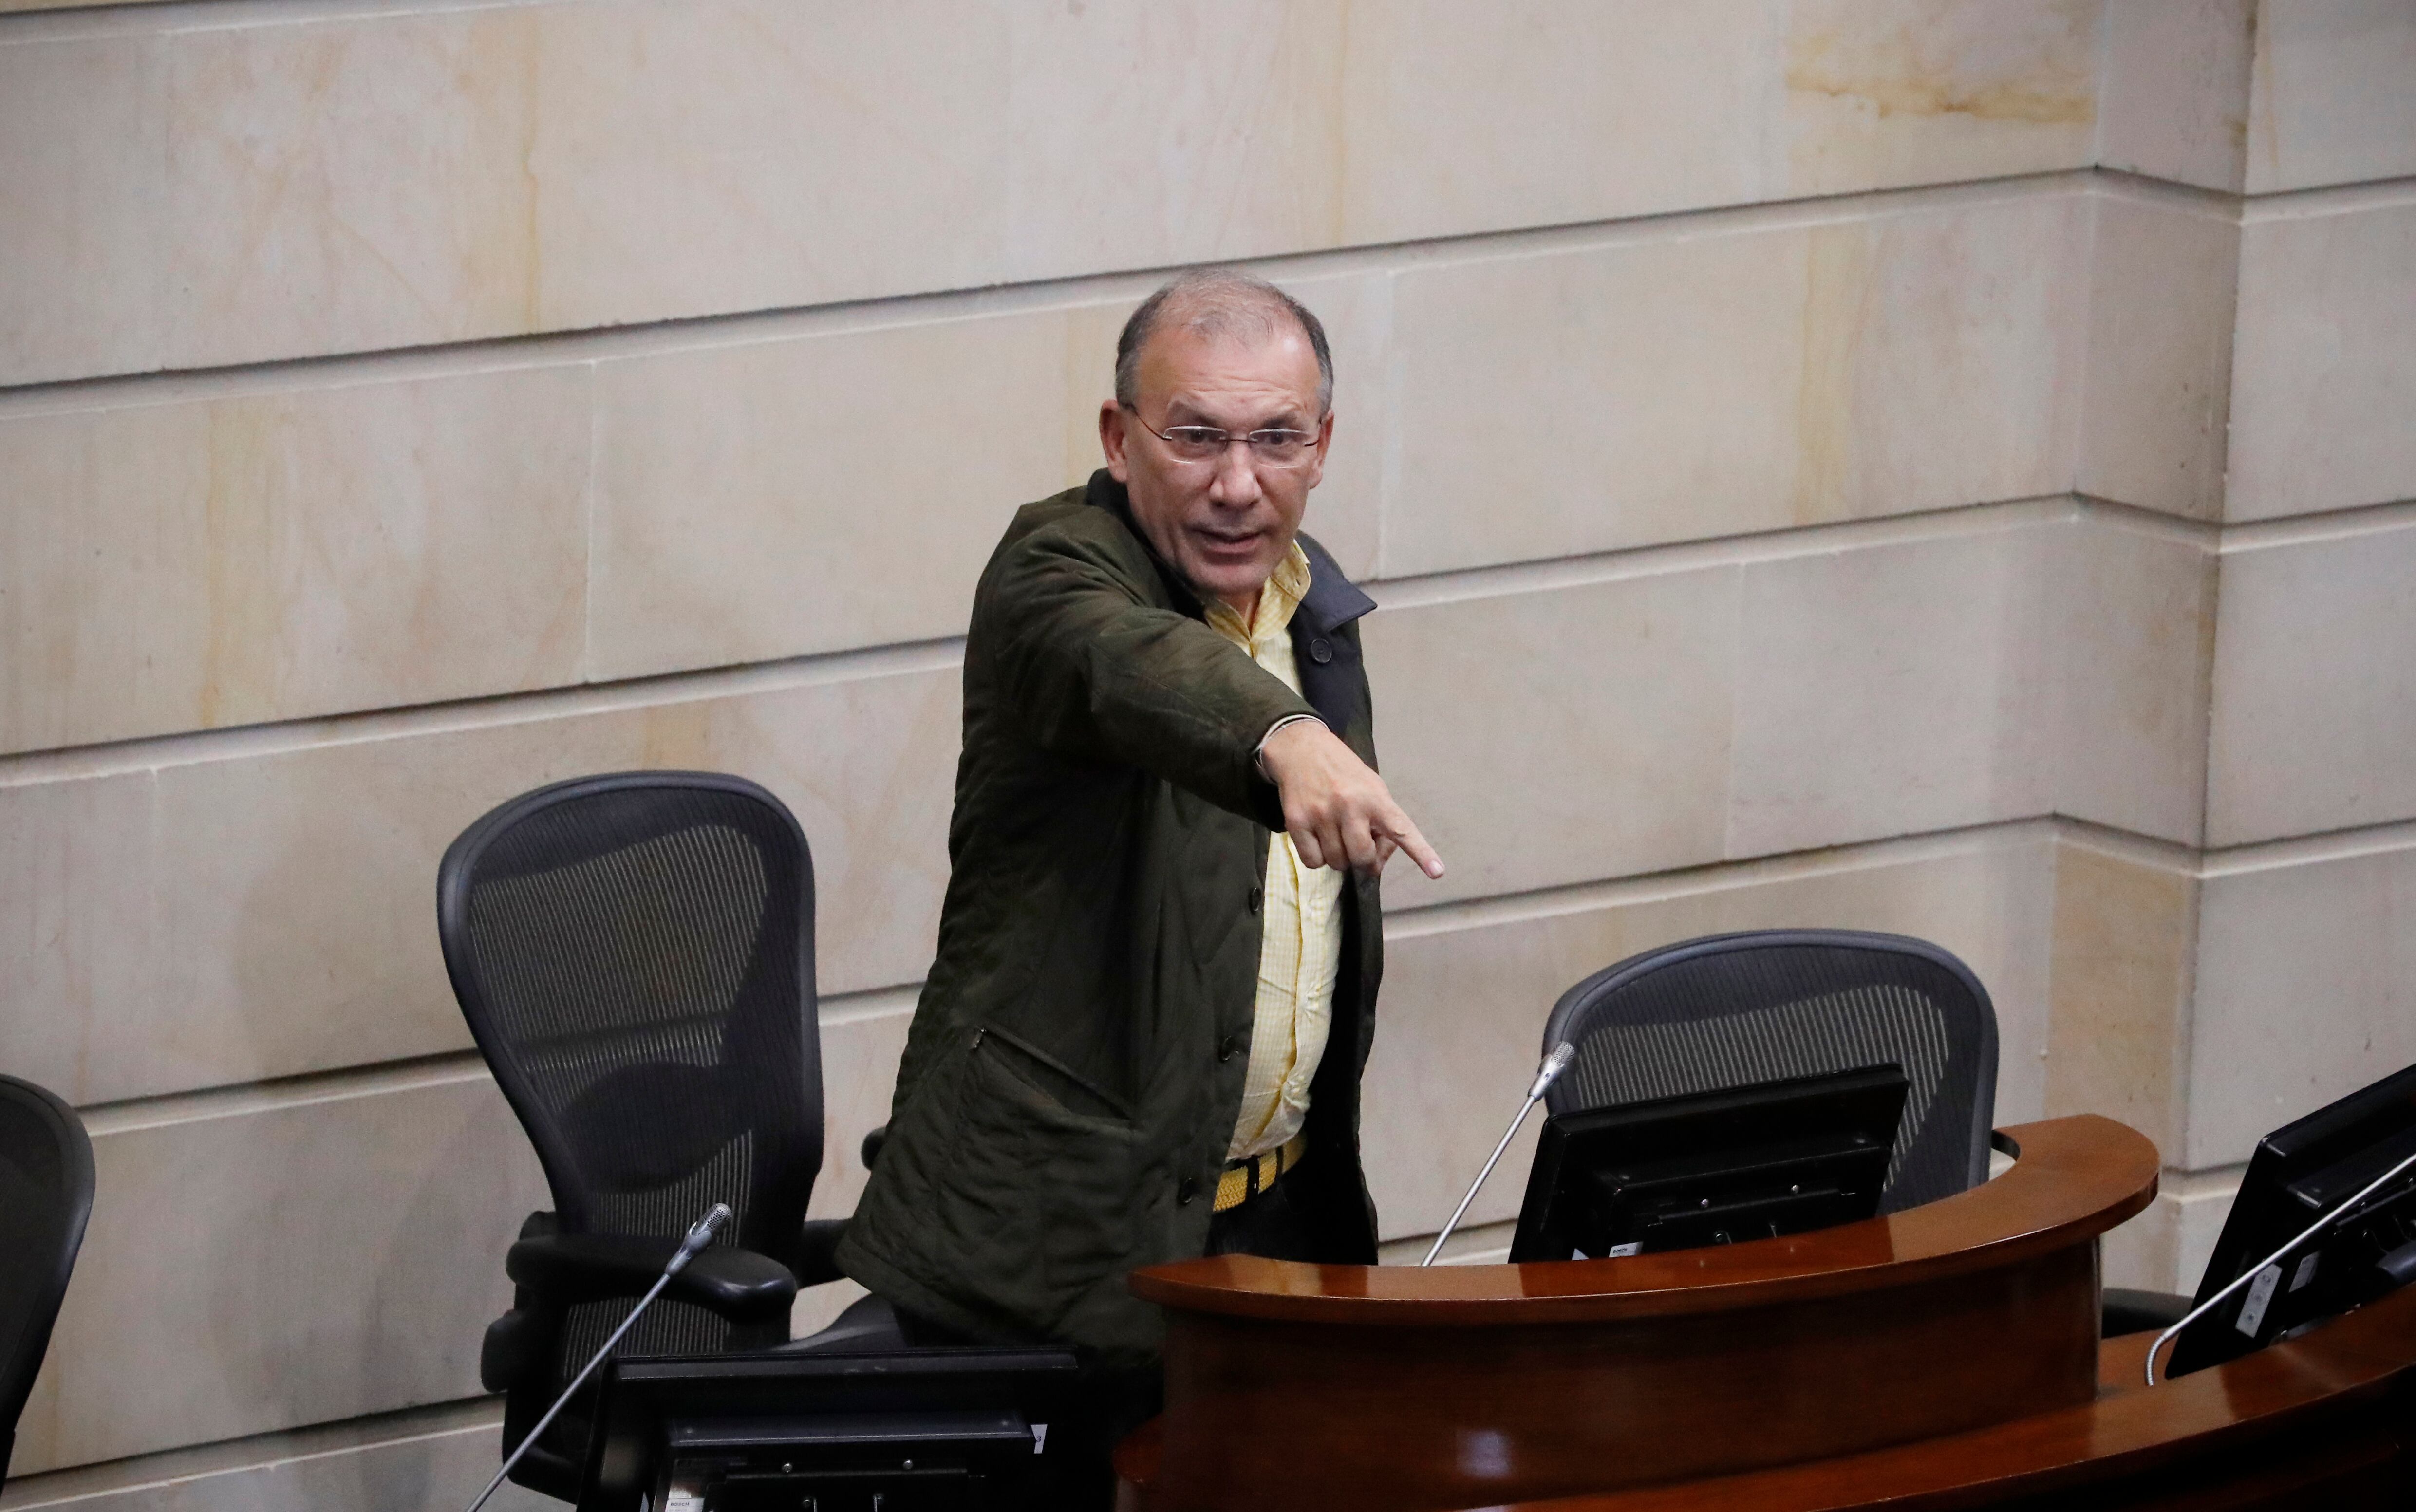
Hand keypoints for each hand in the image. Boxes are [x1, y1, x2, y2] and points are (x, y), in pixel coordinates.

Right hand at [1259, 720, 1445, 878]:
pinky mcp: (1296, 822)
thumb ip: (1381, 823)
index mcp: (1375, 797)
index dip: (1421, 853)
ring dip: (1338, 857)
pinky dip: (1317, 857)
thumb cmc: (1344, 773)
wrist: (1301, 748)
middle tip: (1356, 842)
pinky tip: (1317, 837)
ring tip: (1335, 833)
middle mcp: (1350, 806)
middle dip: (1361, 859)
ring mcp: (1321, 814)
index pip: (1402, 829)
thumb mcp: (1372, 787)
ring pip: (1337, 863)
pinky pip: (1313, 861)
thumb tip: (1376, 861)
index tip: (1437, 872)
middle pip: (1362, 858)